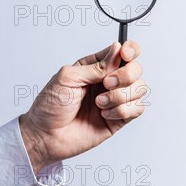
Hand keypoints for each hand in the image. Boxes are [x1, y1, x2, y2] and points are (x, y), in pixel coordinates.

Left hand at [19, 41, 146, 172]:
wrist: (46, 136)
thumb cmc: (50, 106)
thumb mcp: (68, 77)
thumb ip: (96, 65)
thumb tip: (117, 50)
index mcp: (96, 66)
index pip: (123, 51)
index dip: (130, 49)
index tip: (125, 54)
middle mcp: (108, 81)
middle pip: (136, 69)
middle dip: (125, 75)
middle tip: (106, 84)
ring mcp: (115, 100)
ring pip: (139, 89)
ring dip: (120, 96)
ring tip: (99, 103)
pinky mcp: (119, 118)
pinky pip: (137, 109)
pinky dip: (122, 110)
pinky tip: (105, 114)